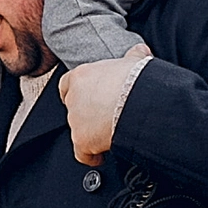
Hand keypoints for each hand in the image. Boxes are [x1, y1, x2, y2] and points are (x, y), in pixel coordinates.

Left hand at [59, 43, 149, 163]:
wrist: (139, 101)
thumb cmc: (137, 81)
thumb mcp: (135, 62)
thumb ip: (133, 56)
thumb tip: (140, 52)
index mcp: (81, 76)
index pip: (67, 85)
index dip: (76, 93)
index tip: (86, 98)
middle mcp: (73, 98)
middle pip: (74, 109)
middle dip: (88, 114)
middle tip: (107, 116)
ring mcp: (75, 121)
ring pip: (79, 130)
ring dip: (92, 133)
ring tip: (110, 133)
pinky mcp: (82, 140)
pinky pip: (82, 154)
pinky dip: (91, 156)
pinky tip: (102, 156)